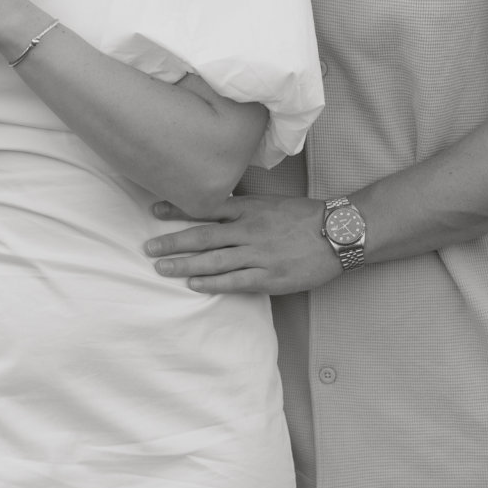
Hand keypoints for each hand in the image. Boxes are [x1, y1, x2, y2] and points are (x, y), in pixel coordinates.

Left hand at [146, 195, 341, 294]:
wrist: (339, 233)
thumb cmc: (305, 217)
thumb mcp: (270, 203)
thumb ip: (243, 207)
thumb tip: (215, 207)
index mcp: (249, 209)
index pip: (206, 207)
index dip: (178, 209)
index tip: (154, 210)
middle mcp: (249, 229)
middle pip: (203, 235)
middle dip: (172, 242)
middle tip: (148, 248)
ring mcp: (259, 254)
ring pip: (213, 260)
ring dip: (184, 265)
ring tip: (161, 268)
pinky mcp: (270, 277)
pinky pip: (235, 281)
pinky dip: (212, 283)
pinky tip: (193, 284)